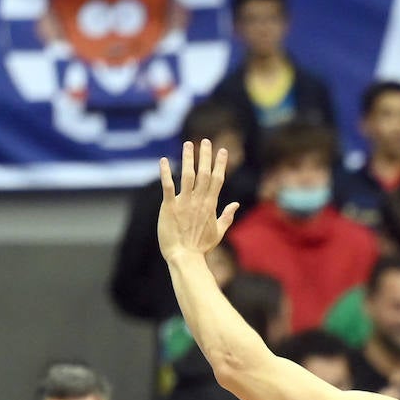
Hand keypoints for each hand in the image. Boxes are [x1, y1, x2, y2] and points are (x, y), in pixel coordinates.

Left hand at [159, 139, 239, 263]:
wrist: (185, 258)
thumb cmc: (201, 247)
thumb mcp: (218, 232)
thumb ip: (227, 216)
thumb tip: (236, 204)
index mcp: (210, 206)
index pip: (217, 180)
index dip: (220, 164)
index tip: (223, 151)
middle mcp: (198, 201)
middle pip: (204, 174)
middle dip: (205, 156)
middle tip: (206, 141)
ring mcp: (184, 203)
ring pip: (187, 176)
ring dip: (188, 159)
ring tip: (188, 144)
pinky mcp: (170, 207)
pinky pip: (167, 186)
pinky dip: (165, 173)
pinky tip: (163, 160)